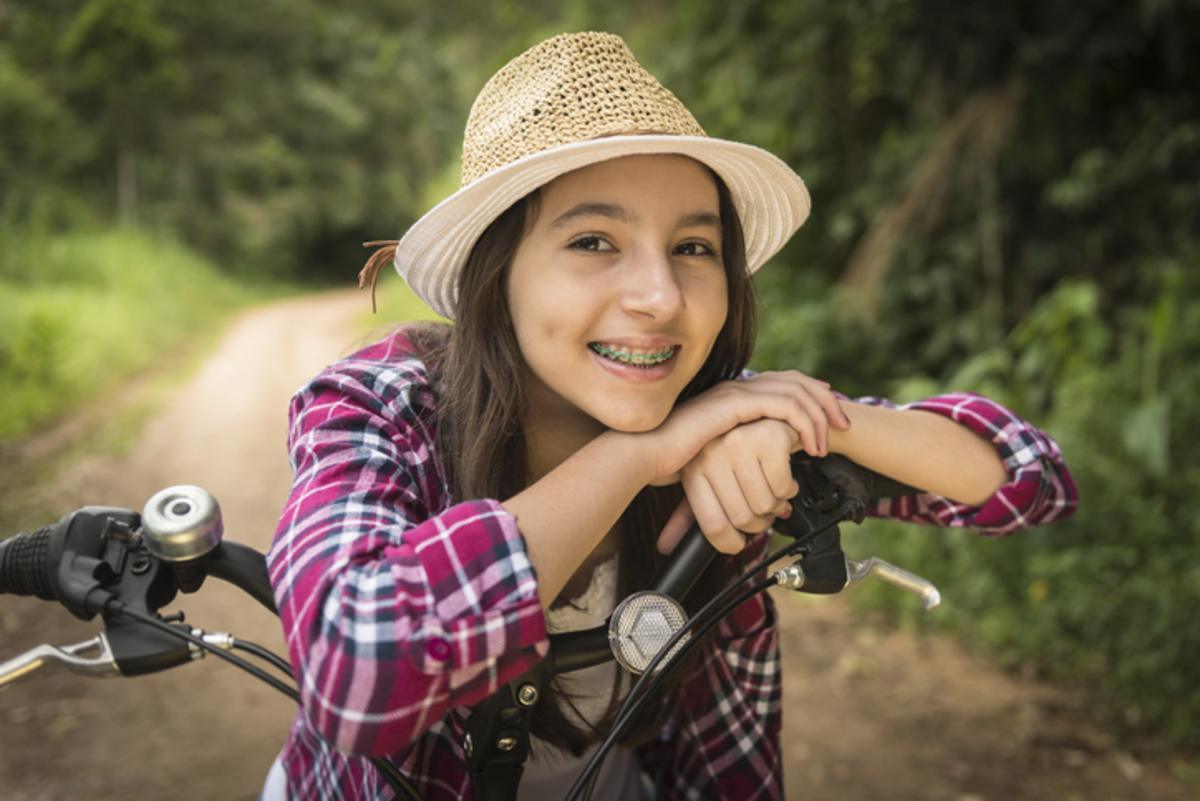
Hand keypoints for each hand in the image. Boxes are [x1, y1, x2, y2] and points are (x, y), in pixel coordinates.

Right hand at [643, 370, 849, 487]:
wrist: (642, 456)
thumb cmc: (665, 463)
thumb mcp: (709, 462)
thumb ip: (732, 464)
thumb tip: (755, 487)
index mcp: (730, 398)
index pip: (781, 385)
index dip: (809, 396)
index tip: (827, 419)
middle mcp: (736, 389)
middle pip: (795, 381)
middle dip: (825, 402)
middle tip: (842, 426)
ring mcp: (736, 393)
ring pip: (796, 391)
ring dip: (820, 414)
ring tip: (828, 442)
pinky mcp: (736, 403)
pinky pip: (785, 404)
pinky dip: (805, 422)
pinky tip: (810, 444)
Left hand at [659, 418, 799, 553]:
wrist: (769, 415)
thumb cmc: (739, 451)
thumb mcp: (708, 479)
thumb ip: (687, 514)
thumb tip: (667, 546)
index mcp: (693, 468)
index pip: (713, 526)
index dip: (730, 543)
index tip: (738, 542)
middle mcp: (712, 454)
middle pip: (742, 519)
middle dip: (760, 522)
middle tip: (762, 508)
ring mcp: (739, 443)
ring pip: (766, 505)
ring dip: (777, 504)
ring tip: (770, 487)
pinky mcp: (768, 438)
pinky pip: (784, 488)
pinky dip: (790, 488)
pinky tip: (782, 474)